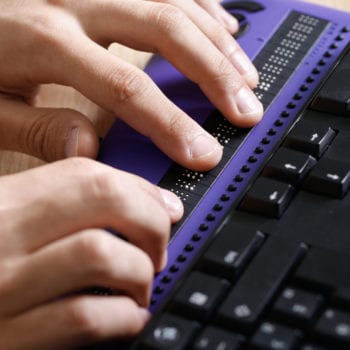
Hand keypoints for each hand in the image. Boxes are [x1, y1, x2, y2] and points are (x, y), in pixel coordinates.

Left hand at [0, 0, 262, 171]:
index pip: (125, 86)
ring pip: (174, 3)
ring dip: (217, 43)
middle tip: (246, 111)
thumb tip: (88, 147)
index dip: (170, 123)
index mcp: (45, 40)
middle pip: (165, 31)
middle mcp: (75, 1)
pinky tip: (225, 28)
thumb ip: (37, 129)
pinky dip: (204, 8)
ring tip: (247, 78)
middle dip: (213, 75)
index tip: (202, 152)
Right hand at [0, 157, 182, 348]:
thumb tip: (143, 202)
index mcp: (1, 202)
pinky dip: (123, 318)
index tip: (164, 207)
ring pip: (102, 256)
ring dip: (140, 272)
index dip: (140, 189)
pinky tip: (126, 317)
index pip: (87, 174)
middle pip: (104, 201)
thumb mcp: (7, 220)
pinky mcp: (6, 342)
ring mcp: (0, 291)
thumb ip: (61, 206)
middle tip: (159, 245)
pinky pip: (85, 318)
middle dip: (152, 222)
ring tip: (141, 284)